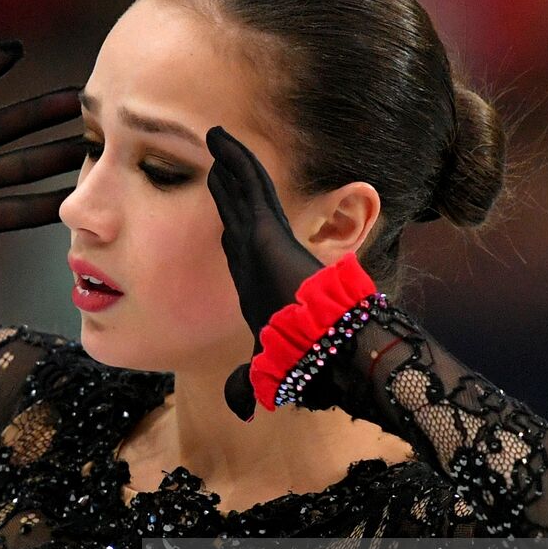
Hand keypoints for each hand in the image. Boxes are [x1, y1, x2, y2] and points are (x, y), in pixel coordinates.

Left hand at [203, 126, 324, 420]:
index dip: (232, 224)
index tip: (222, 209)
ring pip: (244, 194)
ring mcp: (265, 241)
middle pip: (240, 213)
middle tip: (216, 163)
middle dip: (228, 189)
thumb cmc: (306, 362)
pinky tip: (222, 141)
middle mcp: (263, 259)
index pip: (242, 247)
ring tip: (216, 142)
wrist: (331, 351)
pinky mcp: (269, 231)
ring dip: (230, 168)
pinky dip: (237, 163)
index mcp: (263, 286)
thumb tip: (241, 407)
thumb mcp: (268, 372)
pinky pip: (251, 188)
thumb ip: (250, 382)